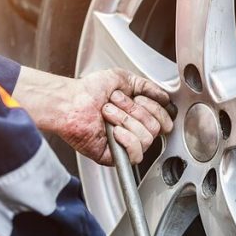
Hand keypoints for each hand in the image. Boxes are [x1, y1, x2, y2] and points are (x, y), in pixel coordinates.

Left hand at [12, 67, 173, 164]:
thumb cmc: (89, 90)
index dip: (154, 107)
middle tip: (115, 103)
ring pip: (146, 138)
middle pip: (156, 128)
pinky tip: (114, 131)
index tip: (138, 98)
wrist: (71, 101)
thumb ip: (147, 87)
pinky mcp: (114, 156)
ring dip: (125, 120)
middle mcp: (132, 130)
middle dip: (135, 111)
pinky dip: (127, 140)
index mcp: (136, 114)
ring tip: (107, 113)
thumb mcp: (123, 79)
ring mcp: (124, 144)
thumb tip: (165, 98)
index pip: (164, 119)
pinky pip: (135, 155)